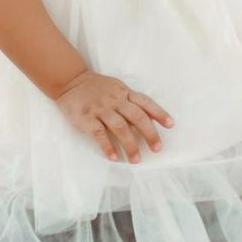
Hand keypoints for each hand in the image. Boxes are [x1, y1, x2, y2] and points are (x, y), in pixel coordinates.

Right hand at [55, 71, 173, 161]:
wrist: (70, 81)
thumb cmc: (97, 88)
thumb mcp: (117, 88)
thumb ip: (131, 102)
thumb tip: (151, 119)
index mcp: (124, 92)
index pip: (145, 102)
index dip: (159, 113)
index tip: (171, 125)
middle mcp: (115, 100)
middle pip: (136, 116)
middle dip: (149, 133)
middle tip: (157, 149)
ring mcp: (100, 108)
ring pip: (120, 127)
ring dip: (130, 144)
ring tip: (136, 159)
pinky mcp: (86, 117)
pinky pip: (99, 133)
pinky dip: (108, 146)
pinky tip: (114, 157)